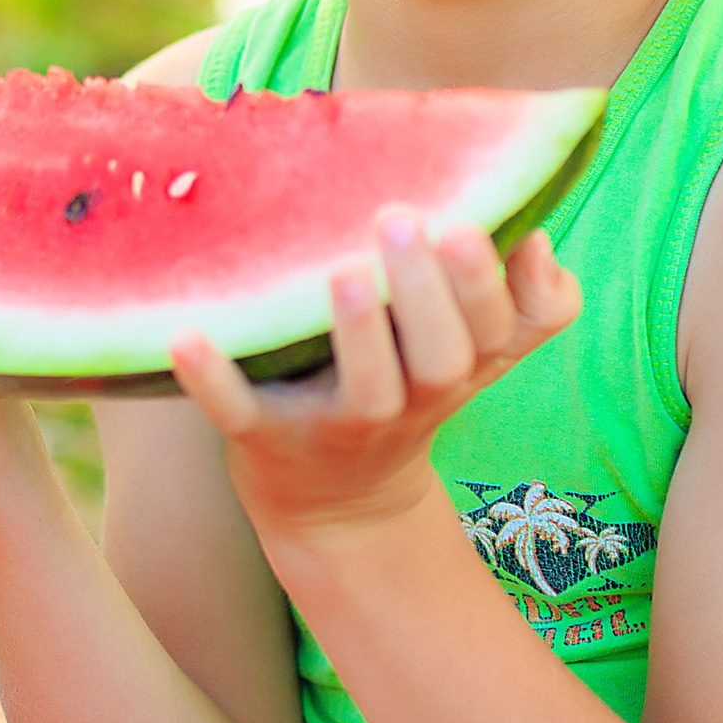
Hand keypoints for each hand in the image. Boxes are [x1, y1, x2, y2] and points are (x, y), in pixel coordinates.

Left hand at [170, 208, 580, 546]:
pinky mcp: (267, 440)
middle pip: (441, 357)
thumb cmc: (409, 389)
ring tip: (345, 272)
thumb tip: (537, 237)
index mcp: (460, 364)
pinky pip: (239, 415)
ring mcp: (338, 423)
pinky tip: (185, 336)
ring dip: (358, 334)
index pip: (501, 329)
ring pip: (367, 390)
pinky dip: (213, 381)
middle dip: (427, 292)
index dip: (495, 285)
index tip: (474, 222)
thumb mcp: (475, 354)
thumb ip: (523, 302)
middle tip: (404, 218)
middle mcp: (410, 397)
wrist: (337, 504)